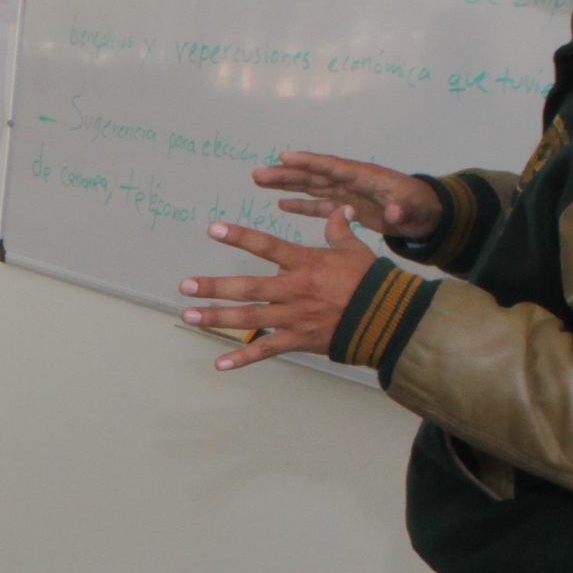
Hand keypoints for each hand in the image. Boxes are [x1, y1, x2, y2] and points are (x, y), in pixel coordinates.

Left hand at [181, 205, 382, 371]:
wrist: (387, 319)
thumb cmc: (370, 282)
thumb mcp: (355, 250)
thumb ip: (339, 230)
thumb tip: (341, 208)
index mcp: (305, 264)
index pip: (267, 245)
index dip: (240, 237)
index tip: (214, 229)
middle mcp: (293, 290)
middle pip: (247, 287)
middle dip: (214, 287)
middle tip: (185, 286)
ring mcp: (293, 317)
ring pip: (249, 318)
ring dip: (217, 318)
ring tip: (190, 316)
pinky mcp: (298, 340)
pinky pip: (266, 350)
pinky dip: (243, 358)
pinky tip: (221, 364)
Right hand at [251, 151, 438, 242]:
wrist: (428, 215)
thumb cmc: (423, 209)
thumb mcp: (417, 211)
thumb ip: (405, 211)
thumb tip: (394, 212)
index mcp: (367, 177)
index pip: (334, 167)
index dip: (310, 162)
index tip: (285, 157)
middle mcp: (352, 181)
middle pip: (315, 175)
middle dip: (287, 173)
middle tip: (259, 173)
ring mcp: (347, 193)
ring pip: (312, 186)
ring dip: (287, 184)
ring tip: (260, 181)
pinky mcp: (347, 207)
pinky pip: (320, 205)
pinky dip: (301, 205)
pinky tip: (281, 205)